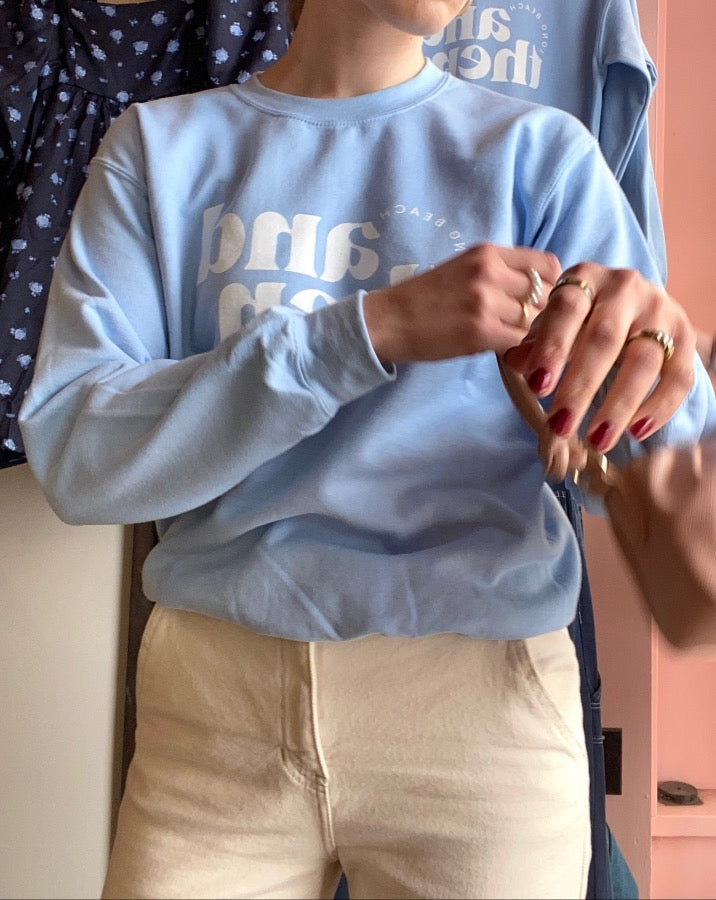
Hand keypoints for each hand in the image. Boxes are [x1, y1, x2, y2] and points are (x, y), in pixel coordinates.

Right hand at [363, 243, 560, 362]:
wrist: (389, 320)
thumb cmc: (424, 299)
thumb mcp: (463, 269)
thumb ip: (500, 274)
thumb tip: (539, 295)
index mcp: (488, 253)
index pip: (548, 265)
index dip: (552, 287)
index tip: (540, 302)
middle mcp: (491, 271)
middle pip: (546, 296)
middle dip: (542, 315)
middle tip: (527, 328)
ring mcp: (487, 300)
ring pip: (534, 322)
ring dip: (528, 335)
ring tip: (509, 339)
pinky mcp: (482, 330)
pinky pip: (518, 342)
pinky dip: (516, 351)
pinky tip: (500, 350)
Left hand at [502, 262, 696, 451]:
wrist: (633, 306)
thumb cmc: (580, 320)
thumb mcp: (552, 324)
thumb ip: (535, 344)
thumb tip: (516, 363)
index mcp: (585, 279)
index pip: (567, 309)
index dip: (552, 348)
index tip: (537, 387)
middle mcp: (626, 288)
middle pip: (605, 339)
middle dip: (581, 386)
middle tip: (560, 426)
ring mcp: (660, 310)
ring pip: (644, 361)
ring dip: (618, 406)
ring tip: (596, 441)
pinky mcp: (685, 337)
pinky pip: (679, 376)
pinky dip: (659, 408)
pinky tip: (636, 433)